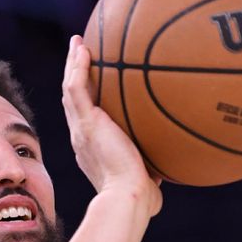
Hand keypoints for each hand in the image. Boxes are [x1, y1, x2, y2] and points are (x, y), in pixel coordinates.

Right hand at [62, 35, 161, 216]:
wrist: (128, 198)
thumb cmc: (141, 198)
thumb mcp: (148, 180)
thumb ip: (154, 169)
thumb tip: (172, 167)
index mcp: (91, 148)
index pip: (84, 117)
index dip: (85, 98)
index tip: (92, 84)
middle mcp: (81, 136)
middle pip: (72, 98)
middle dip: (74, 74)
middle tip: (79, 53)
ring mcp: (80, 129)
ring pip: (69, 89)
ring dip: (72, 64)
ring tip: (77, 43)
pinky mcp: (85, 123)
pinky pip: (76, 88)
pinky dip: (78, 68)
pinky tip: (83, 50)